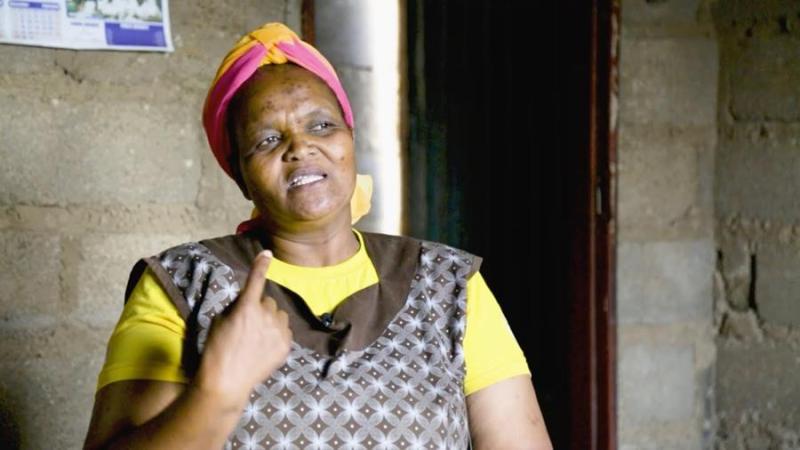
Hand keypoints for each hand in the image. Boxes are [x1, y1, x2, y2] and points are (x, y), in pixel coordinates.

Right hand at [193, 250, 292, 410]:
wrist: (227, 382)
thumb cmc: (216, 350)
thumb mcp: (220, 321)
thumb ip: (237, 306)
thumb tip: (249, 300)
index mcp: (246, 307)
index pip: (256, 280)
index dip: (261, 265)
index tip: (267, 253)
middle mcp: (266, 315)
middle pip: (268, 301)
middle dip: (260, 308)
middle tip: (247, 325)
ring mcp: (279, 331)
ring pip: (279, 315)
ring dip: (270, 320)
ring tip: (256, 338)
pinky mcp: (286, 345)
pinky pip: (285, 330)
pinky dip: (277, 335)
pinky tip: (263, 348)